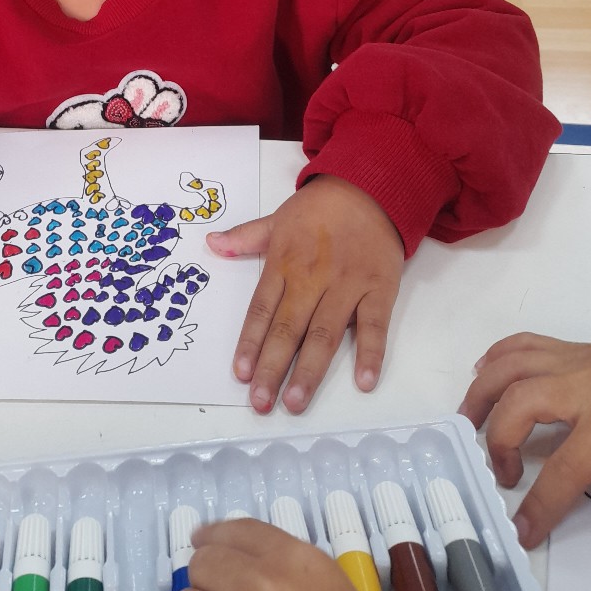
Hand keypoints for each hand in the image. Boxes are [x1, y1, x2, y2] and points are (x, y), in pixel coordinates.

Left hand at [187, 519, 353, 590]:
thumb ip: (285, 564)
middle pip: (206, 560)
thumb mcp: (324, 585)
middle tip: (218, 586)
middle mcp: (264, 582)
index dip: (215, 534)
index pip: (239, 530)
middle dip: (208, 573)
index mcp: (296, 561)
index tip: (201, 538)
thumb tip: (240, 556)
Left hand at [208, 176, 402, 413]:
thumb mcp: (277, 219)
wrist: (370, 187)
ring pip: (325, 333)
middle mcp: (312, 277)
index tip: (239, 373)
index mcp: (284, 262)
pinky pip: (375, 325)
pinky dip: (371, 353)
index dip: (250, 341)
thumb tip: (211, 244)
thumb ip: (246, 238)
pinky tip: (363, 382)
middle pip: (289, 328)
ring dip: (310, 370)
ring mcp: (347, 284)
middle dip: (272, 367)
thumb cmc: (320, 209)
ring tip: (295, 402)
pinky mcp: (379, 289)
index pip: (261, 309)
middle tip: (260, 402)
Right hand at [460, 332, 590, 547]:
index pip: (564, 471)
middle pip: (520, 406)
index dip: (541, 504)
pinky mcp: (575, 346)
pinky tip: (482, 372)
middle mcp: (583, 385)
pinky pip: (525, 343)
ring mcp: (576, 359)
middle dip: (500, 441)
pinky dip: (496, 356)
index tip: (523, 528)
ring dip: (482, 393)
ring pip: (510, 366)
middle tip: (501, 471)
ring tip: (469, 421)